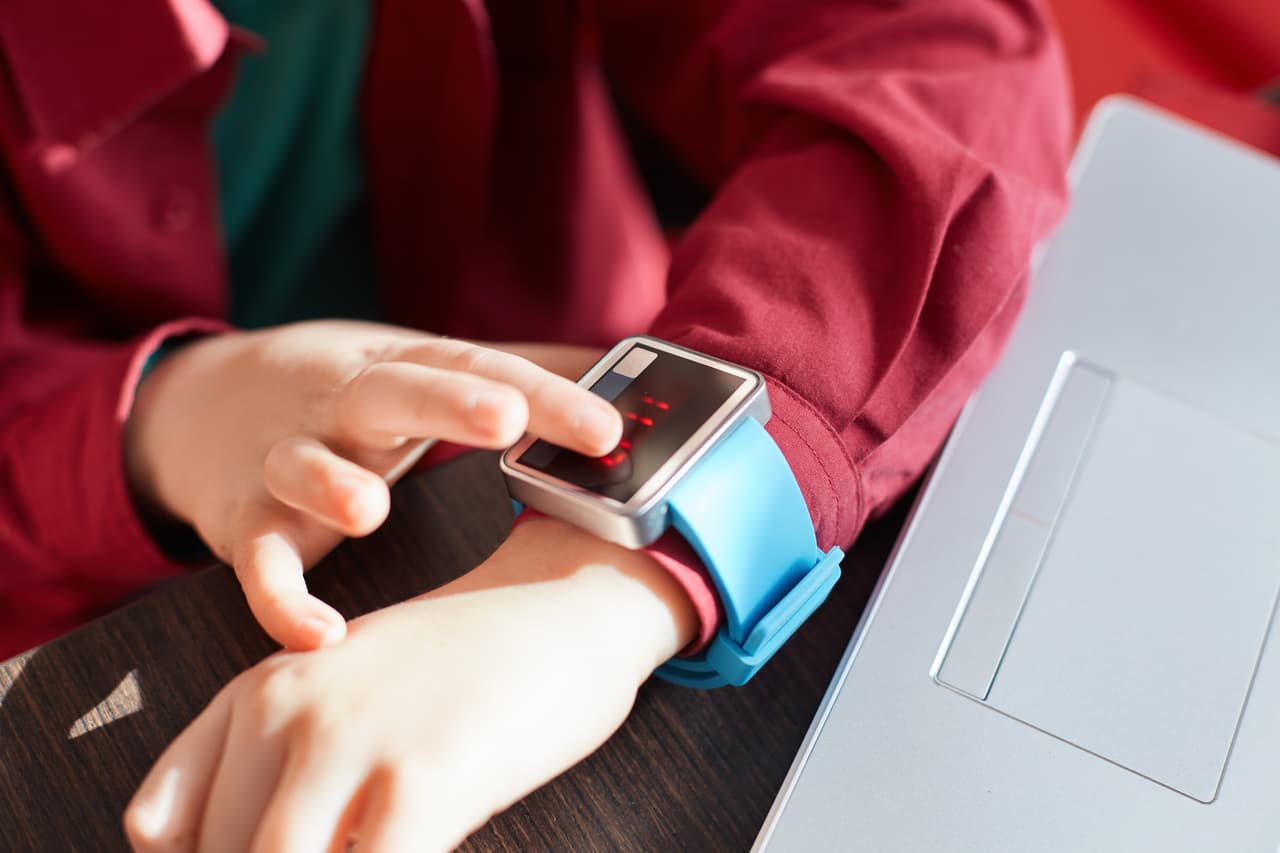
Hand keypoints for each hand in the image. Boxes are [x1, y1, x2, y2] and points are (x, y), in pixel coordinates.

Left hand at [124, 518, 696, 852]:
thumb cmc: (461, 664)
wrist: (565, 605)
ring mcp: (351, 742)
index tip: (267, 852)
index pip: (160, 826)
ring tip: (380, 844)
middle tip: (341, 850)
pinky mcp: (421, 780)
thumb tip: (220, 846)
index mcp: (256, 692)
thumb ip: (275, 761)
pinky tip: (424, 850)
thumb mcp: (342, 686)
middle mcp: (285, 711)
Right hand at [126, 321, 618, 649]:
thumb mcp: (422, 364)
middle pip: (393, 391)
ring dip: (329, 484)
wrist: (202, 404)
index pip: (481, 369)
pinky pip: (258, 563)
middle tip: (501, 417)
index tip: (606, 429)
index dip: (545, 396)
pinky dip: (279, 601)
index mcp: (402, 366)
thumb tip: (611, 362)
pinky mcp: (246, 522)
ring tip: (368, 510)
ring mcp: (286, 459)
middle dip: (445, 402)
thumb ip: (518, 367)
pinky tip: (320, 636)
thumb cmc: (346, 390)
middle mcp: (343, 404)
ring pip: (300, 464)